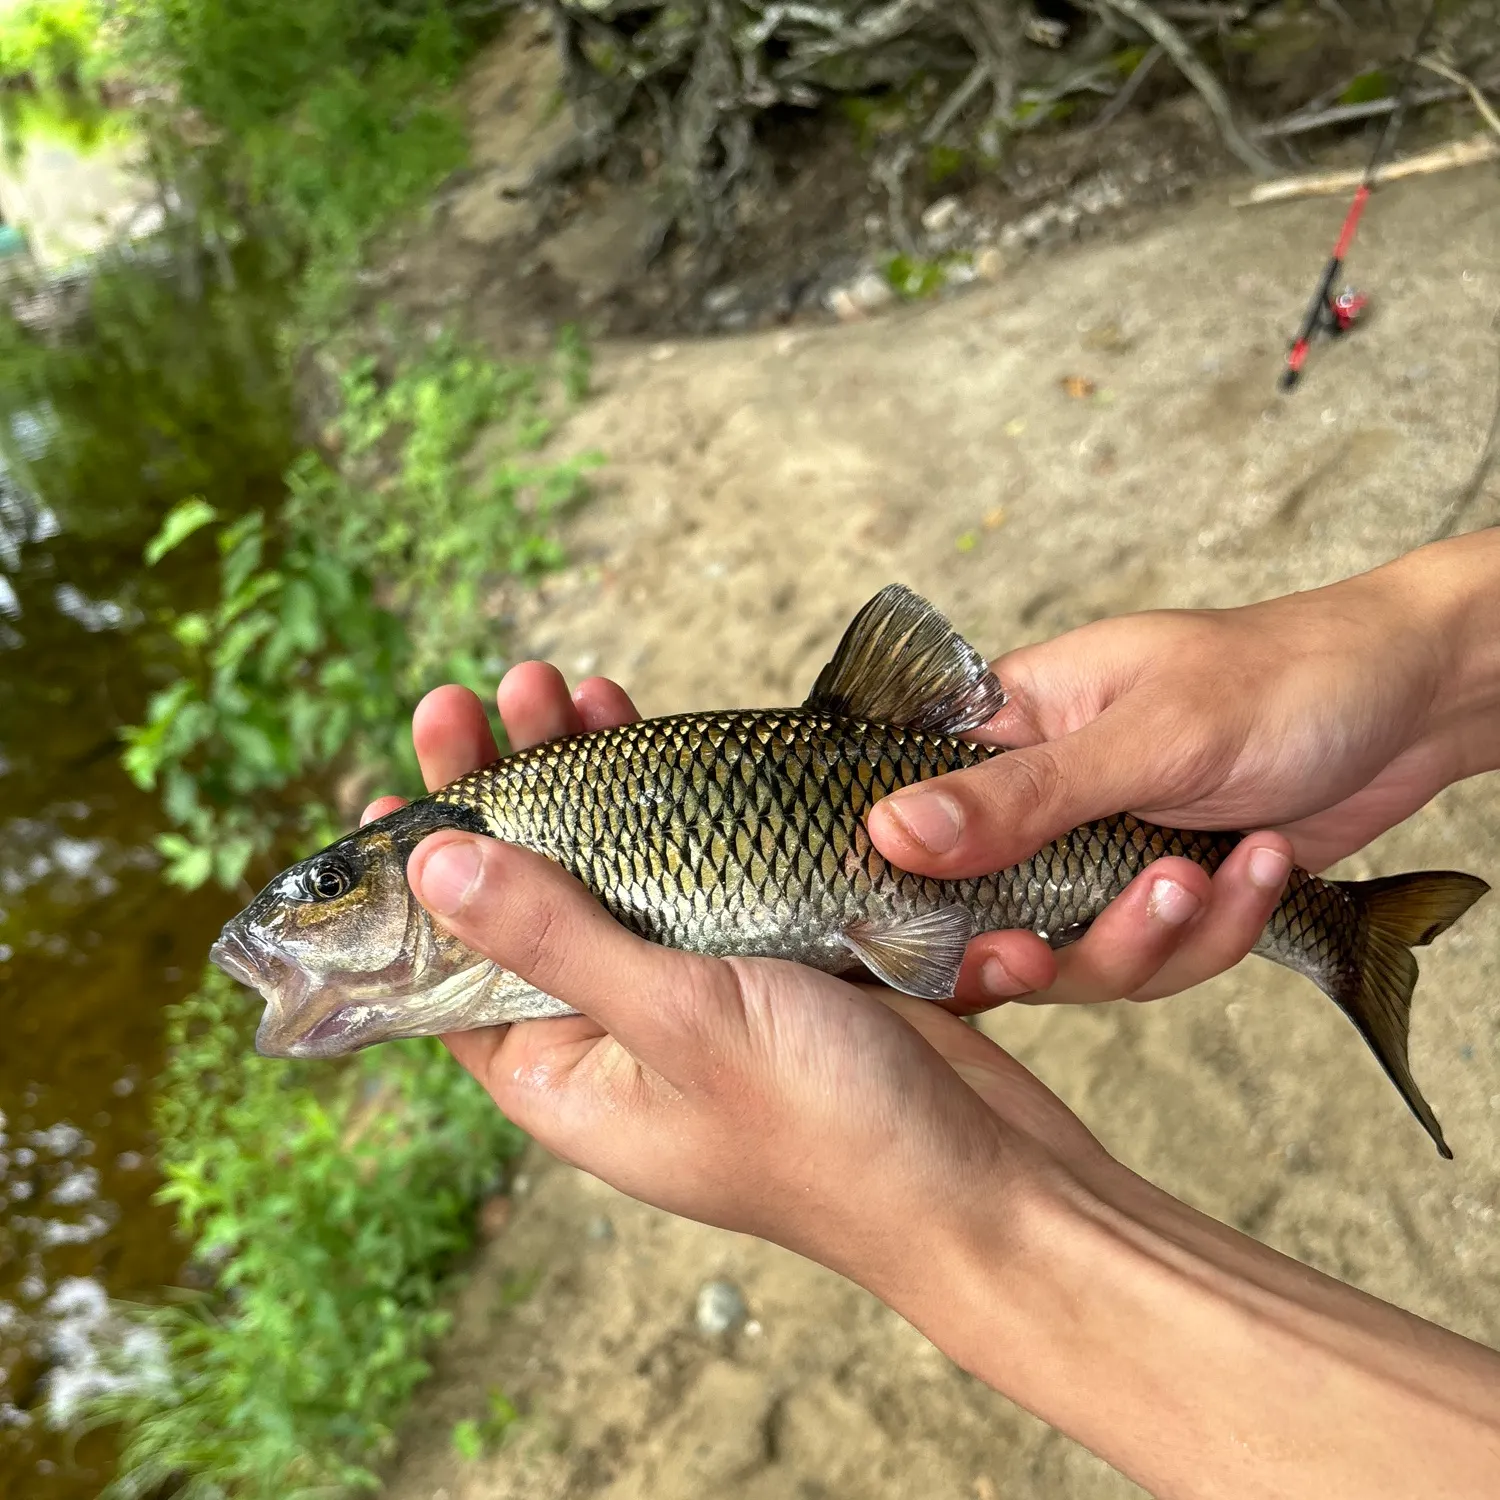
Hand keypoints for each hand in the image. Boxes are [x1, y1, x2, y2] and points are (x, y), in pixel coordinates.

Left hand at [362, 668, 1107, 1293]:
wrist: (991, 1185)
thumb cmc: (831, 1132)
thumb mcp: (678, 1025)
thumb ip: (556, 938)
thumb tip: (432, 864)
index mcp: (564, 1077)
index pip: (453, 964)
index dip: (421, 871)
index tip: (401, 780)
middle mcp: (615, 1037)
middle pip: (531, 901)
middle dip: (506, 794)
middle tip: (491, 695)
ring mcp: (693, 996)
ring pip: (614, 874)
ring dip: (588, 783)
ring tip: (567, 688)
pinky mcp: (763, 962)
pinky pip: (693, 872)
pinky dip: (671, 805)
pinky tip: (660, 742)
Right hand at [870, 555, 1484, 1008]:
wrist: (1414, 702)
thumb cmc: (1282, 676)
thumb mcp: (1146, 736)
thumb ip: (1020, 796)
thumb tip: (889, 830)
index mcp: (1009, 729)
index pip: (913, 818)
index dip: (914, 892)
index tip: (959, 934)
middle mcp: (1043, 798)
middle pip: (989, 913)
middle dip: (1045, 947)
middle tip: (1055, 952)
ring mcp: (1104, 852)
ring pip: (1079, 952)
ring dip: (1154, 935)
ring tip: (1213, 874)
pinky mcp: (1164, 892)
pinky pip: (1162, 956)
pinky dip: (1219, 929)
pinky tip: (1264, 865)